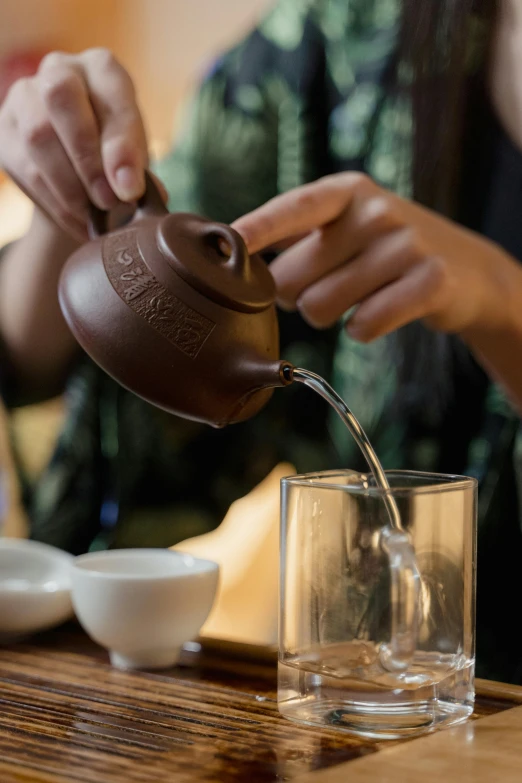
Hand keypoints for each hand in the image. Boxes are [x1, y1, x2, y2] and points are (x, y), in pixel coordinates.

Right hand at [0, 48, 148, 239]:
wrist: (79, 168)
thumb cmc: (113, 155)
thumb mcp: (135, 157)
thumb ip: (137, 170)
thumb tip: (131, 189)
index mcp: (102, 69)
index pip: (111, 96)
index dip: (121, 146)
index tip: (131, 189)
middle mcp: (60, 70)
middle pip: (61, 97)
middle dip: (88, 159)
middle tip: (109, 201)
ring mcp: (25, 96)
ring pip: (38, 134)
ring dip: (69, 185)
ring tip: (93, 215)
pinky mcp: (5, 129)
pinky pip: (25, 166)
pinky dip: (55, 201)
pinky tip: (77, 219)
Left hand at [233, 173, 521, 342]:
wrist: (468, 271)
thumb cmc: (386, 251)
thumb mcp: (348, 226)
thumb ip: (297, 235)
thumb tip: (235, 254)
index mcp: (346, 192)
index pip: (291, 209)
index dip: (256, 229)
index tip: (227, 243)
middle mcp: (374, 211)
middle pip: (290, 278)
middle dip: (293, 296)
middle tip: (324, 287)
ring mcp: (405, 245)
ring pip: (320, 307)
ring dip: (328, 316)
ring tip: (356, 299)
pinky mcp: (430, 281)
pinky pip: (363, 326)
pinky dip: (362, 330)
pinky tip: (379, 313)